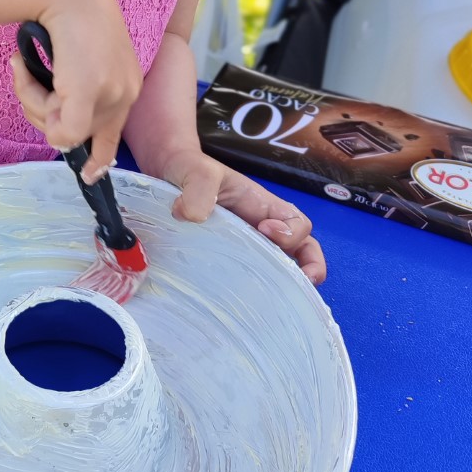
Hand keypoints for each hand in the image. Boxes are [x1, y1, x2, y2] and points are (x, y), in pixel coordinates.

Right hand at [10, 0, 142, 179]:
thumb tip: (56, 129)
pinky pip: (59, 132)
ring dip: (32, 101)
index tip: (90, 174)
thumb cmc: (64, 10)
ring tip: (24, 64)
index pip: (115, 132)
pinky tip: (22, 68)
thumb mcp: (77, 54)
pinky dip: (33, 103)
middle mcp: (126, 92)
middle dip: (42, 112)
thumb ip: (73, 88)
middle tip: (24, 75)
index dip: (100, 158)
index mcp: (128, 82)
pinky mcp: (87, 95)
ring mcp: (109, 95)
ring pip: (62, 133)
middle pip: (79, 136)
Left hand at [163, 146, 326, 285]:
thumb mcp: (195, 170)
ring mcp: (246, 245)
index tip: (264, 230)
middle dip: (306, 268)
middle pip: (301, 251)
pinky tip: (239, 302)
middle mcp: (260, 227)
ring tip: (272, 299)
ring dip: (284, 284)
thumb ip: (198, 188)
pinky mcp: (226, 260)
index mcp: (261, 205)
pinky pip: (250, 278)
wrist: (165, 175)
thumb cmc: (187, 169)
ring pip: (279, 268)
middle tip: (289, 280)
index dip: (292, 231)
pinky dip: (255, 292)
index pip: (297, 222)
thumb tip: (192, 216)